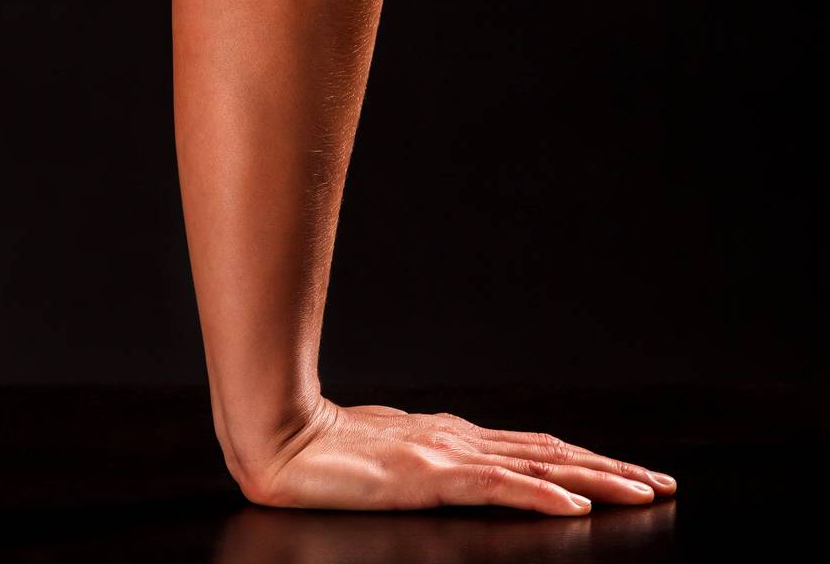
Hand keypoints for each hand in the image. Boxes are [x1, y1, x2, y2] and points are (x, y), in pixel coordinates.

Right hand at [237, 399, 676, 512]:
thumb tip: (459, 473)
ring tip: (642, 492)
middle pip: (552, 455)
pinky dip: (542, 495)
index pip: (536, 451)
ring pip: (539, 467)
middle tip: (663, 484)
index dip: (587, 462)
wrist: (280, 437)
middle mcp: (460, 440)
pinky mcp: (428, 475)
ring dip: (597, 481)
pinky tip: (574, 506)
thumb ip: (426, 464)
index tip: (632, 473)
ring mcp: (447, 455)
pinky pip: (497, 488)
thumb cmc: (324, 453)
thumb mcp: (388, 461)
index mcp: (453, 439)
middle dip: (611, 471)